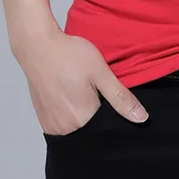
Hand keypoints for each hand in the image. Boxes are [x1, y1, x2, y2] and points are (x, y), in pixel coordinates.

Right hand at [13, 25, 148, 135]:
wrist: (38, 46)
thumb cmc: (69, 55)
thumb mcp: (101, 72)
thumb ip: (121, 98)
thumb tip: (141, 118)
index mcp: (82, 119)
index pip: (108, 129)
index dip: (116, 116)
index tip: (114, 100)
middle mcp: (65, 128)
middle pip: (92, 131)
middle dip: (101, 118)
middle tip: (98, 92)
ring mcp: (52, 125)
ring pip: (78, 129)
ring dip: (85, 117)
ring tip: (85, 94)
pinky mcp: (44, 119)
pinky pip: (65, 126)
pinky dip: (72, 116)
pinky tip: (74, 97)